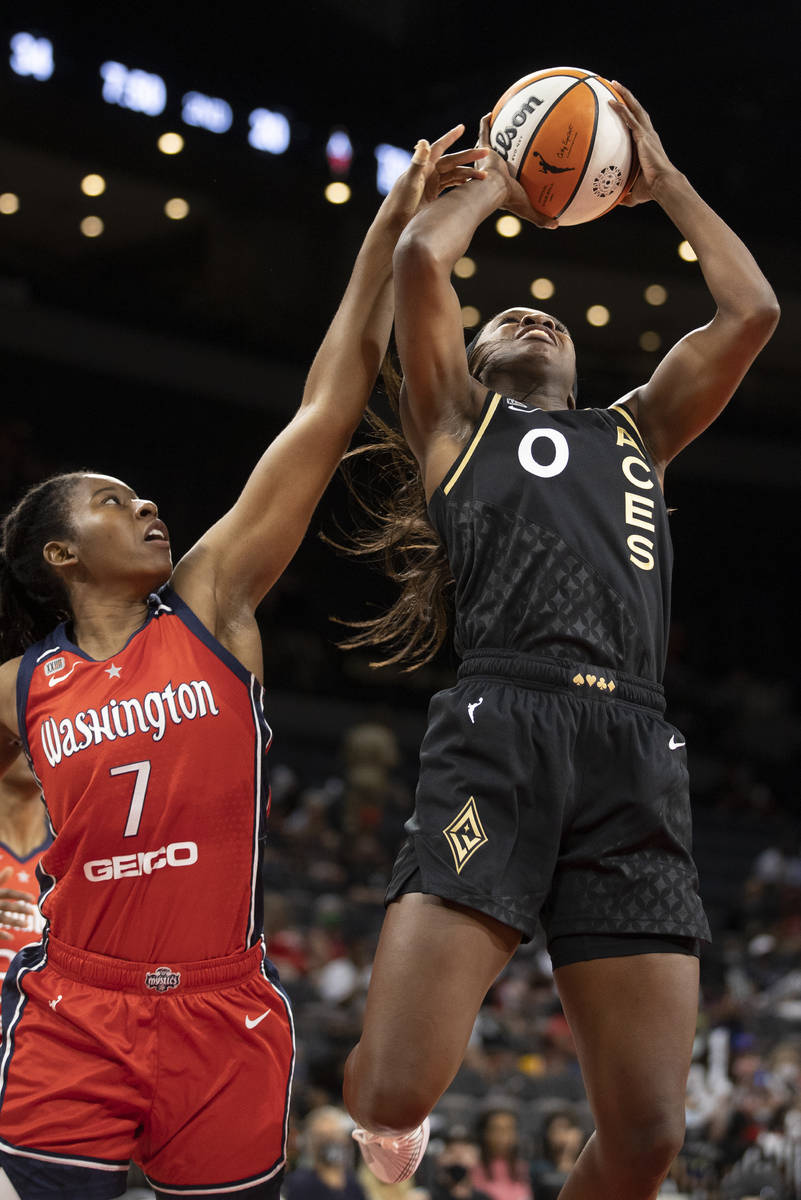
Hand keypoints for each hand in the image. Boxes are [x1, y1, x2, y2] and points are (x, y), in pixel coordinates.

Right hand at [0, 866, 34, 939]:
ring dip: (14, 922)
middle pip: (5, 906)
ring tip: (26, 924)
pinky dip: (1, 935)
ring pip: (1, 918)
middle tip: (32, 912)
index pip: (7, 893)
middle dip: (19, 909)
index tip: (32, 898)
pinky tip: (11, 937)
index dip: (19, 895)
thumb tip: (11, 869)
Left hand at [382, 124, 488, 229]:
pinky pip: (450, 186)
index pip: (439, 147)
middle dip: (469, 157)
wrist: (395, 223)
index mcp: (423, 166)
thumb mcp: (410, 181)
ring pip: (454, 174)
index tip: (462, 127)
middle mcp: (428, 172)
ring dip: (468, 174)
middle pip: (452, 161)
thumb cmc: (401, 202)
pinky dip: (461, 184)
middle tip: (486, 153)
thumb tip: (423, 141)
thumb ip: (418, 162)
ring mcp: (431, 184)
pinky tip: (471, 185)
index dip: (451, 137)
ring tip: (484, 176)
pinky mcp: (432, 196)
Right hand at [476, 113, 557, 228]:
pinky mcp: (484, 149)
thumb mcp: (527, 209)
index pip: (501, 176)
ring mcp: (485, 158)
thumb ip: (540, 217)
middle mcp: (488, 170)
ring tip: (496, 124)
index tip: (512, 167)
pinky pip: (485, 131)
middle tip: (502, 143)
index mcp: (497, 184)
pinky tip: (491, 113)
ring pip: (485, 145)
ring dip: (489, 135)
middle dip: (493, 151)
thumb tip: (557, 225)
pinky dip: (486, 122)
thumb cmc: (508, 200)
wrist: (493, 189)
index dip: (504, 173)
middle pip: (490, 158)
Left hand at [609, 82, 678, 205]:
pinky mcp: (643, 136)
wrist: (662, 184)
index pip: (638, 124)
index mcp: (648, 144)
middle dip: (628, 97)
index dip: (631, 113)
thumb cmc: (652, 189)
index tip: (622, 105)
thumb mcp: (635, 191)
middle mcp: (648, 135)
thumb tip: (615, 202)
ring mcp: (646, 134)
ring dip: (625, 95)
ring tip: (614, 84)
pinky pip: (630, 119)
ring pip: (635, 108)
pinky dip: (621, 109)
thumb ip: (625, 193)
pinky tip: (611, 101)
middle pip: (637, 110)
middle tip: (616, 86)